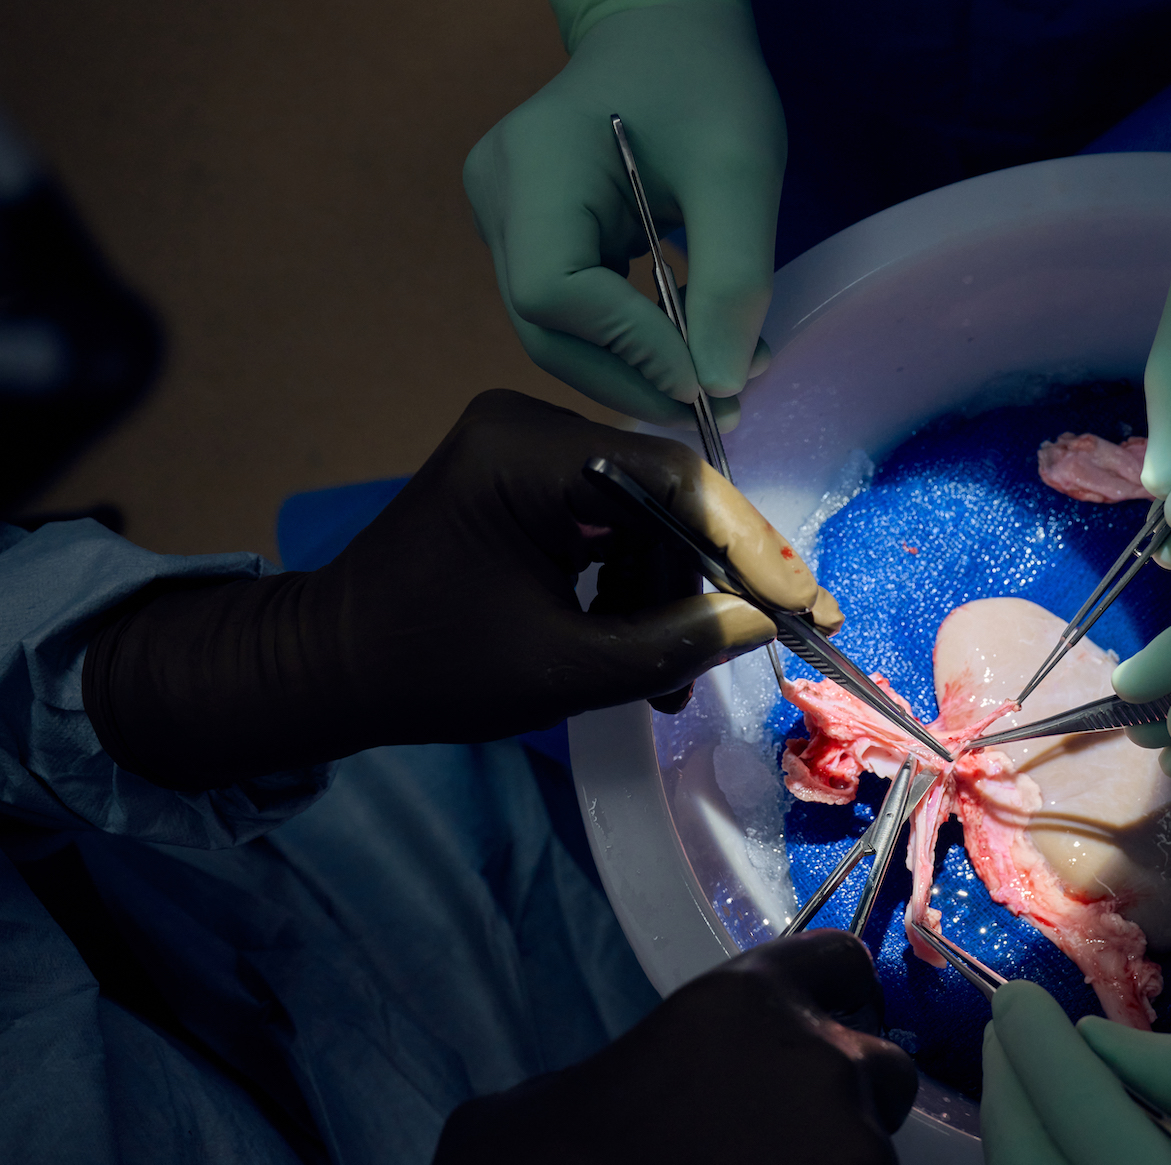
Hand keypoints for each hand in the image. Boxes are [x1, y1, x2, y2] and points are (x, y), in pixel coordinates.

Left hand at [84, 389, 840, 790]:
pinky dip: (634, 592)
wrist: (323, 670)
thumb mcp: (563, 670)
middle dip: (712, 580)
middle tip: (770, 641)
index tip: (804, 605)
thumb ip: (672, 644)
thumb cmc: (428, 668)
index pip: (672, 479)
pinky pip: (612, 529)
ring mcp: (528, 453)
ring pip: (646, 519)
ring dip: (672, 599)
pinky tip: (646, 658)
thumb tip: (763, 622)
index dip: (748, 545)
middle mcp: (532, 427)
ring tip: (677, 686)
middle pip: (666, 496)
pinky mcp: (527, 485)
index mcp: (527, 451)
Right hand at [374, 931, 920, 1164]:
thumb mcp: (549, 1102)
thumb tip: (642, 1099)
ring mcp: (861, 1161)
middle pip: (878, 1072)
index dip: (834, 999)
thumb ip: (637, 1076)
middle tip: (775, 1164)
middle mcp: (821, 1066)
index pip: (833, 965)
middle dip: (841, 1110)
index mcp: (742, 1007)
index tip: (835, 1020)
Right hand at [464, 2, 782, 425]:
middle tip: (721, 410)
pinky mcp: (527, 241)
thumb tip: (721, 387)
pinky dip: (631, 346)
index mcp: (532, 167)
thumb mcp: (739, 172)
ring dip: (636, 373)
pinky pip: (572, 317)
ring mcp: (502, 222)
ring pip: (557, 336)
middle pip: (546, 331)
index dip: (629, 350)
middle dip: (634, 381)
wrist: (667, 33)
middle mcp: (497, 199)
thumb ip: (733, 280)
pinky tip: (689, 350)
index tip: (709, 384)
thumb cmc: (704, 82)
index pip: (556, 292)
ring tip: (717, 386)